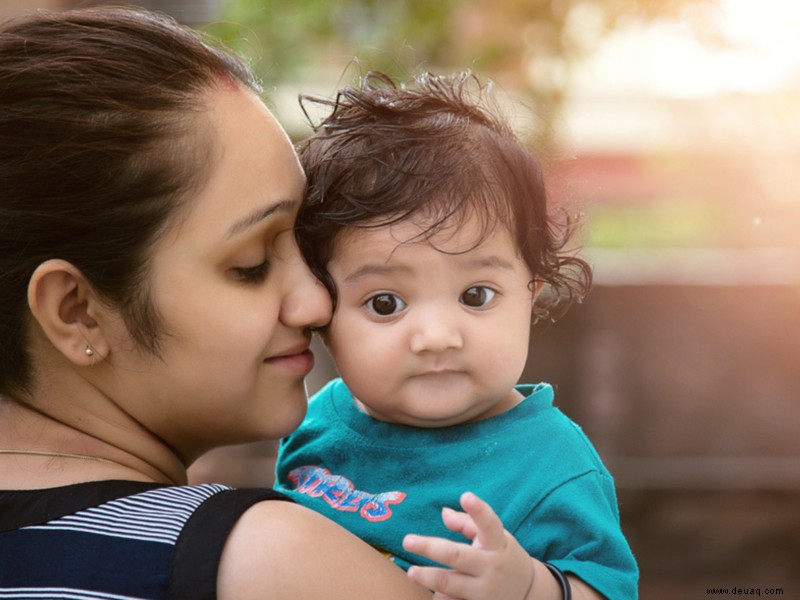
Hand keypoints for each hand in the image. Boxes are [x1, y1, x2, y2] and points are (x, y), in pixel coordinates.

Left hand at [402, 491, 534, 599]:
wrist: (527, 592)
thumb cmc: (502, 555)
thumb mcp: (494, 536)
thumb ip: (468, 523)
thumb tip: (444, 513)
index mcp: (497, 544)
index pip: (489, 524)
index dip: (478, 510)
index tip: (466, 495)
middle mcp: (492, 567)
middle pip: (456, 555)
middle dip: (429, 548)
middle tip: (407, 541)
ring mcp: (485, 591)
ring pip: (449, 583)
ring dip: (427, 577)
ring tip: (411, 572)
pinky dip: (441, 598)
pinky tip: (432, 595)